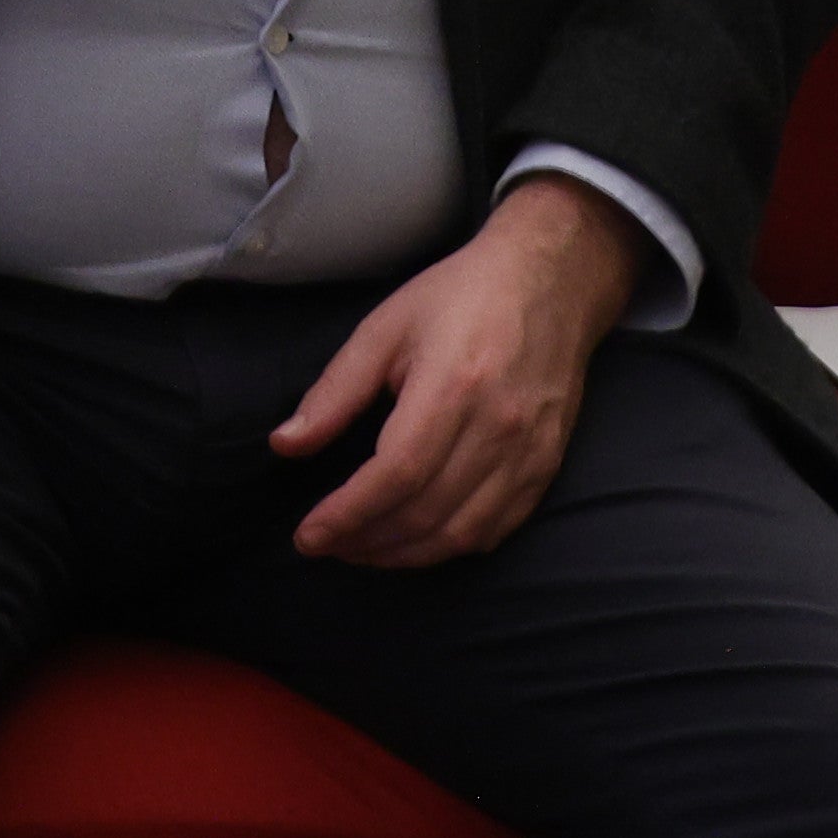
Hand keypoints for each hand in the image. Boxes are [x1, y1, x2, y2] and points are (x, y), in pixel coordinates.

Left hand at [272, 176, 646, 566]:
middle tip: (326, 546)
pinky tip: (417, 543)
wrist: (551, 283)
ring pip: (464, 532)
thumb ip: (335, 391)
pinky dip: (453, 547)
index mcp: (452, 388)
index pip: (395, 475)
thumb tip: (285, 446)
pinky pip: (500, 528)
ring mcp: (531, 453)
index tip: (308, 536)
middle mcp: (499, 429)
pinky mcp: (549, 466)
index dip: (348, 514)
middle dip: (368, 541)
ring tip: (361, 551)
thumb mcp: (383, 328)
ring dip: (407, 554)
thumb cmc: (459, 298)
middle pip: (427, 512)